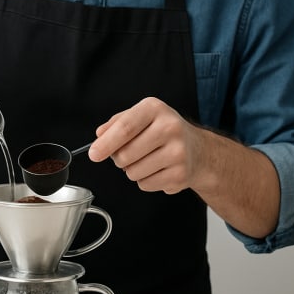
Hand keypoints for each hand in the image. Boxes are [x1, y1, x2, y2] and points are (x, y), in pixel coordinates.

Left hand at [88, 97, 203, 193]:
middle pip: (125, 154)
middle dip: (119, 159)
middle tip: (130, 153)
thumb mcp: (142, 117)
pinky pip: (145, 184)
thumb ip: (117, 123)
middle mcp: (170, 127)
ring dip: (132, 170)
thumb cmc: (164, 132)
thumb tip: (99, 136)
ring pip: (133, 172)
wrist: (199, 150)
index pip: (125, 128)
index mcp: (155, 109)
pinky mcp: (180, 175)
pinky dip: (145, 180)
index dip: (106, 143)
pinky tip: (159, 169)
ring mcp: (178, 152)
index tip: (93, 154)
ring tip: (148, 160)